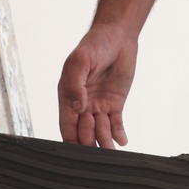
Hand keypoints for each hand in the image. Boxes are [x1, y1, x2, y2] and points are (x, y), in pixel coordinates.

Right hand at [58, 24, 137, 147]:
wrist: (118, 36)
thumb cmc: (94, 45)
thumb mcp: (80, 61)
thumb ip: (75, 85)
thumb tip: (78, 108)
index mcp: (68, 96)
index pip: (67, 125)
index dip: (71, 139)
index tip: (76, 152)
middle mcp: (82, 105)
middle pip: (83, 132)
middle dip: (89, 143)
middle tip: (97, 152)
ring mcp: (98, 105)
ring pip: (100, 131)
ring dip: (104, 142)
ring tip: (110, 151)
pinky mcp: (114, 104)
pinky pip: (115, 124)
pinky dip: (118, 134)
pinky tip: (122, 141)